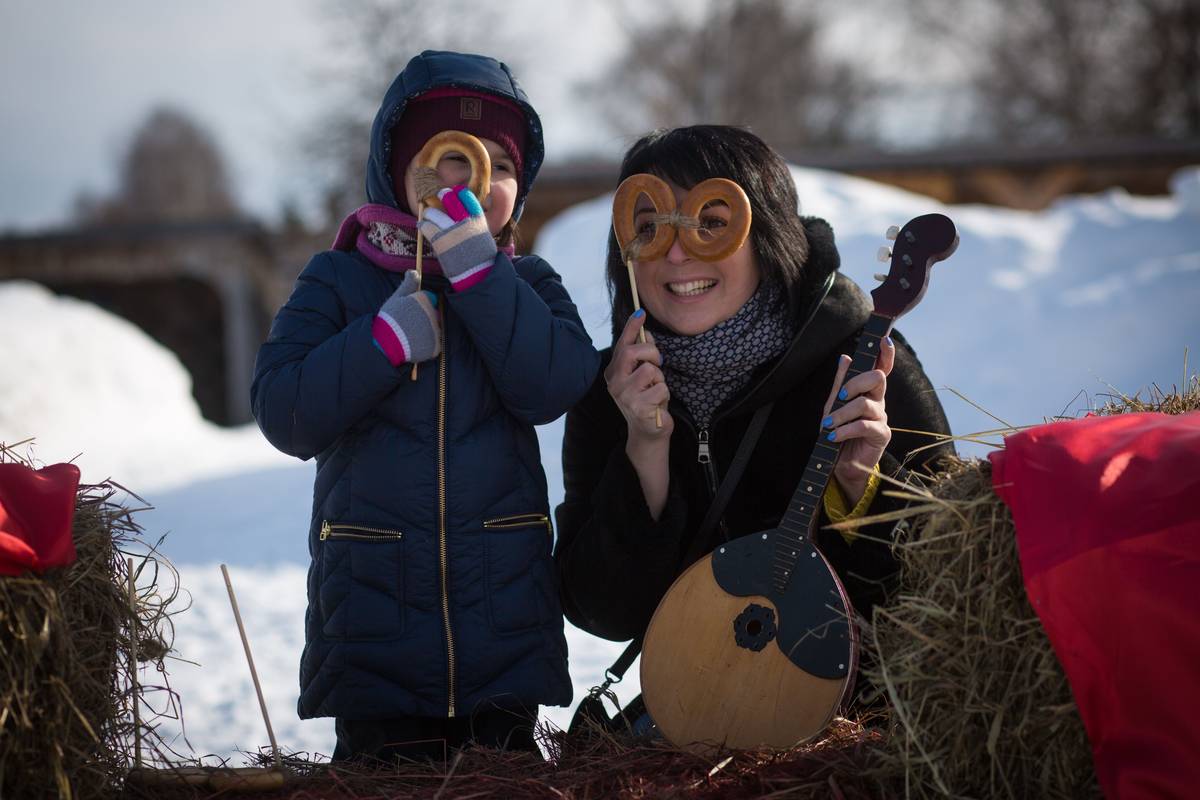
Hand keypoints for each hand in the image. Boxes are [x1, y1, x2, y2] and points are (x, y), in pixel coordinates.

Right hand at [372, 271, 440, 365]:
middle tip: (407, 325)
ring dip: (426, 332)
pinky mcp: (435, 346)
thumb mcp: (396, 298)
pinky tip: (414, 345)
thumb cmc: (389, 320)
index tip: (407, 313)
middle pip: (433, 314)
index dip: (418, 306)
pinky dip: (427, 346)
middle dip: (424, 318)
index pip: (429, 300)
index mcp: (425, 300)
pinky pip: (435, 344)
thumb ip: (408, 284)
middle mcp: (433, 314)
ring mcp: (435, 331)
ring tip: (409, 335)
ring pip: (435, 329)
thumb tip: (414, 271)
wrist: (385, 344)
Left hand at [417, 185, 496, 289]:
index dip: (459, 194)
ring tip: (429, 215)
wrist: (476, 275)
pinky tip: (422, 226)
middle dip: (444, 196)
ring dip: (430, 213)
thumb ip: (473, 223)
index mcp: (477, 220)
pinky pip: (426, 227)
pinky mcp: (439, 242)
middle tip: (441, 196)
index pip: (467, 198)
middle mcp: (464, 222)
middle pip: (450, 200)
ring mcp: (451, 232)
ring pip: (434, 213)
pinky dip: (423, 225)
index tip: (455, 192)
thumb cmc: (480, 257)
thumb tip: (463, 213)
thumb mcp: (483, 236)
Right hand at [605, 310, 672, 444]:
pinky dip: (664, 394)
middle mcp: (615, 382)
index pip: (622, 345)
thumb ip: (642, 356)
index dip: (632, 327)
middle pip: (633, 352)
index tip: (640, 312)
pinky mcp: (638, 407)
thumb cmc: (646, 400)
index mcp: (614, 372)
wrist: (647, 432)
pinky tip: (658, 403)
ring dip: (660, 378)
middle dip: (651, 353)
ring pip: (650, 370)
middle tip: (657, 364)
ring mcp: (624, 395)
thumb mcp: (643, 375)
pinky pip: (661, 388)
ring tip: (655, 390)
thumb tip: (646, 333)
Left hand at [822, 336, 894, 505]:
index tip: (884, 340)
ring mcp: (882, 418)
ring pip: (865, 404)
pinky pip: (864, 425)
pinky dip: (845, 430)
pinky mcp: (882, 435)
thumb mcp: (834, 405)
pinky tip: (833, 436)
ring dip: (841, 415)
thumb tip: (846, 357)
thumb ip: (841, 383)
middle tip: (839, 398)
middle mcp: (879, 401)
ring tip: (828, 426)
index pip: (881, 368)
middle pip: (877, 378)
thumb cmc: (838, 431)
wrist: (840, 463)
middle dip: (855, 384)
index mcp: (869, 391)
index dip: (886, 354)